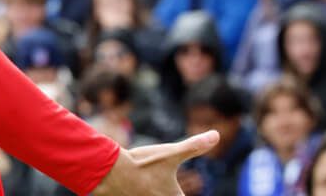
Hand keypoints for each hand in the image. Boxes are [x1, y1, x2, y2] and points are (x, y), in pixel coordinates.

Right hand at [93, 131, 217, 195]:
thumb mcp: (170, 153)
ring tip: (149, 183)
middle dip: (165, 189)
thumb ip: (194, 146)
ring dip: (150, 191)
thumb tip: (216, 134)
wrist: (109, 172)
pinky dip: (137, 193)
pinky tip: (134, 186)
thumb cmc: (142, 163)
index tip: (177, 187)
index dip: (181, 191)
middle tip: (160, 181)